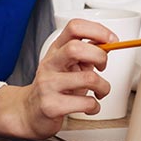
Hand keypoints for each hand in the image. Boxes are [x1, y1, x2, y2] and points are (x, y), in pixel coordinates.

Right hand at [0, 18, 113, 138]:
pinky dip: (95, 106)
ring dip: (103, 86)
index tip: (112, 40)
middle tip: (102, 66)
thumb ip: (86, 53)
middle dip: (100, 56)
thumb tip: (109, 43)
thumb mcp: (68, 64)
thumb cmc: (53, 87)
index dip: (98, 30)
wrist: (28, 113)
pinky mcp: (51, 106)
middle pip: (76, 48)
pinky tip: (90, 107)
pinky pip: (85, 103)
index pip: (75, 27)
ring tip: (100, 91)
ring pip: (88, 78)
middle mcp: (50, 64)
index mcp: (56, 49)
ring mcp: (48, 85)